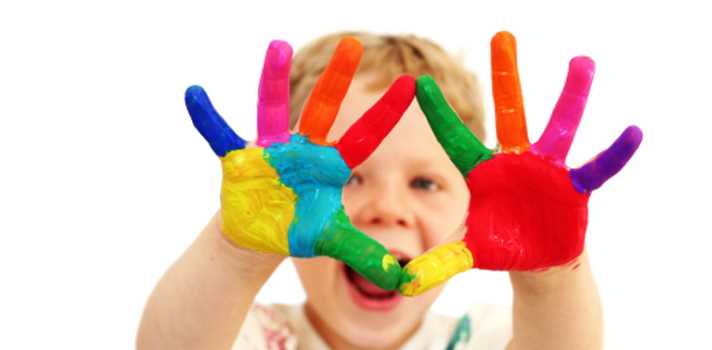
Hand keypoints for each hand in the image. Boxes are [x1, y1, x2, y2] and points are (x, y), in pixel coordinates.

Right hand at [186, 38, 415, 289]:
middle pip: (324, 109)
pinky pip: (220, 134)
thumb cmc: (299, 228)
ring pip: (272, 108)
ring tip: (278, 47)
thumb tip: (400, 278)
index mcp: (330, 165)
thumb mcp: (332, 241)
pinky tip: (194, 93)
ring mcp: (271, 150)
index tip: (411, 85)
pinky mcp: (240, 159)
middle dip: (338, 79)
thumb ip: (364, 254)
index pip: (365, 138)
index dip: (386, 114)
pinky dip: (208, 117)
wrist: (259, 234)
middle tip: (354, 44)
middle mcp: (303, 149)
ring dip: (273, 80)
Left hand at [399, 32, 642, 295]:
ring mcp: (546, 169)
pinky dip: (613, 155)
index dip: (439, 113)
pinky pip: (596, 168)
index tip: (418, 83)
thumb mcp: (467, 254)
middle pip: (509, 113)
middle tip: (502, 35)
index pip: (455, 139)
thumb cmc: (500, 245)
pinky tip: (633, 133)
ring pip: (558, 127)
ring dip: (571, 96)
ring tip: (582, 62)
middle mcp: (514, 161)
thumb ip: (438, 263)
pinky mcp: (573, 187)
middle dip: (506, 76)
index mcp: (483, 171)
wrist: (537, 256)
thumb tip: (401, 284)